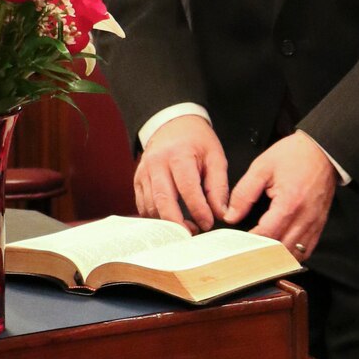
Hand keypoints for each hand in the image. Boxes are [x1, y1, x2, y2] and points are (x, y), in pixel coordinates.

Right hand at [134, 115, 229, 230]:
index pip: (187, 188)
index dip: (198, 210)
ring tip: (186, 227)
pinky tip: (171, 220)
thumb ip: (219, 186)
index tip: (208, 223)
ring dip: (167, 222)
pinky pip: (142, 205)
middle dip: (178, 223)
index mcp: (179, 155)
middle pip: (163, 200)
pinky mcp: (138, 180)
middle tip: (193, 233)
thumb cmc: (196, 141)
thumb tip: (221, 213)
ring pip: (150, 206)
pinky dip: (155, 217)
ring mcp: (144, 172)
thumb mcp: (215, 157)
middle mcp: (157, 163)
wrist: (172, 124)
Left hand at [224, 130, 335, 259]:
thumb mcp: (262, 168)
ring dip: (277, 257)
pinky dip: (292, 254)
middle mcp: (304, 218)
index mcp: (289, 204)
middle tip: (245, 252)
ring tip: (261, 254)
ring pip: (294, 254)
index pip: (266, 235)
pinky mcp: (319, 224)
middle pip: (280, 250)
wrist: (322, 150)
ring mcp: (314, 223)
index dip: (249, 243)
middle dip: (261, 254)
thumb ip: (244, 193)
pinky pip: (307, 249)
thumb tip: (231, 216)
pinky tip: (280, 251)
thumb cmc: (295, 155)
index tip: (237, 243)